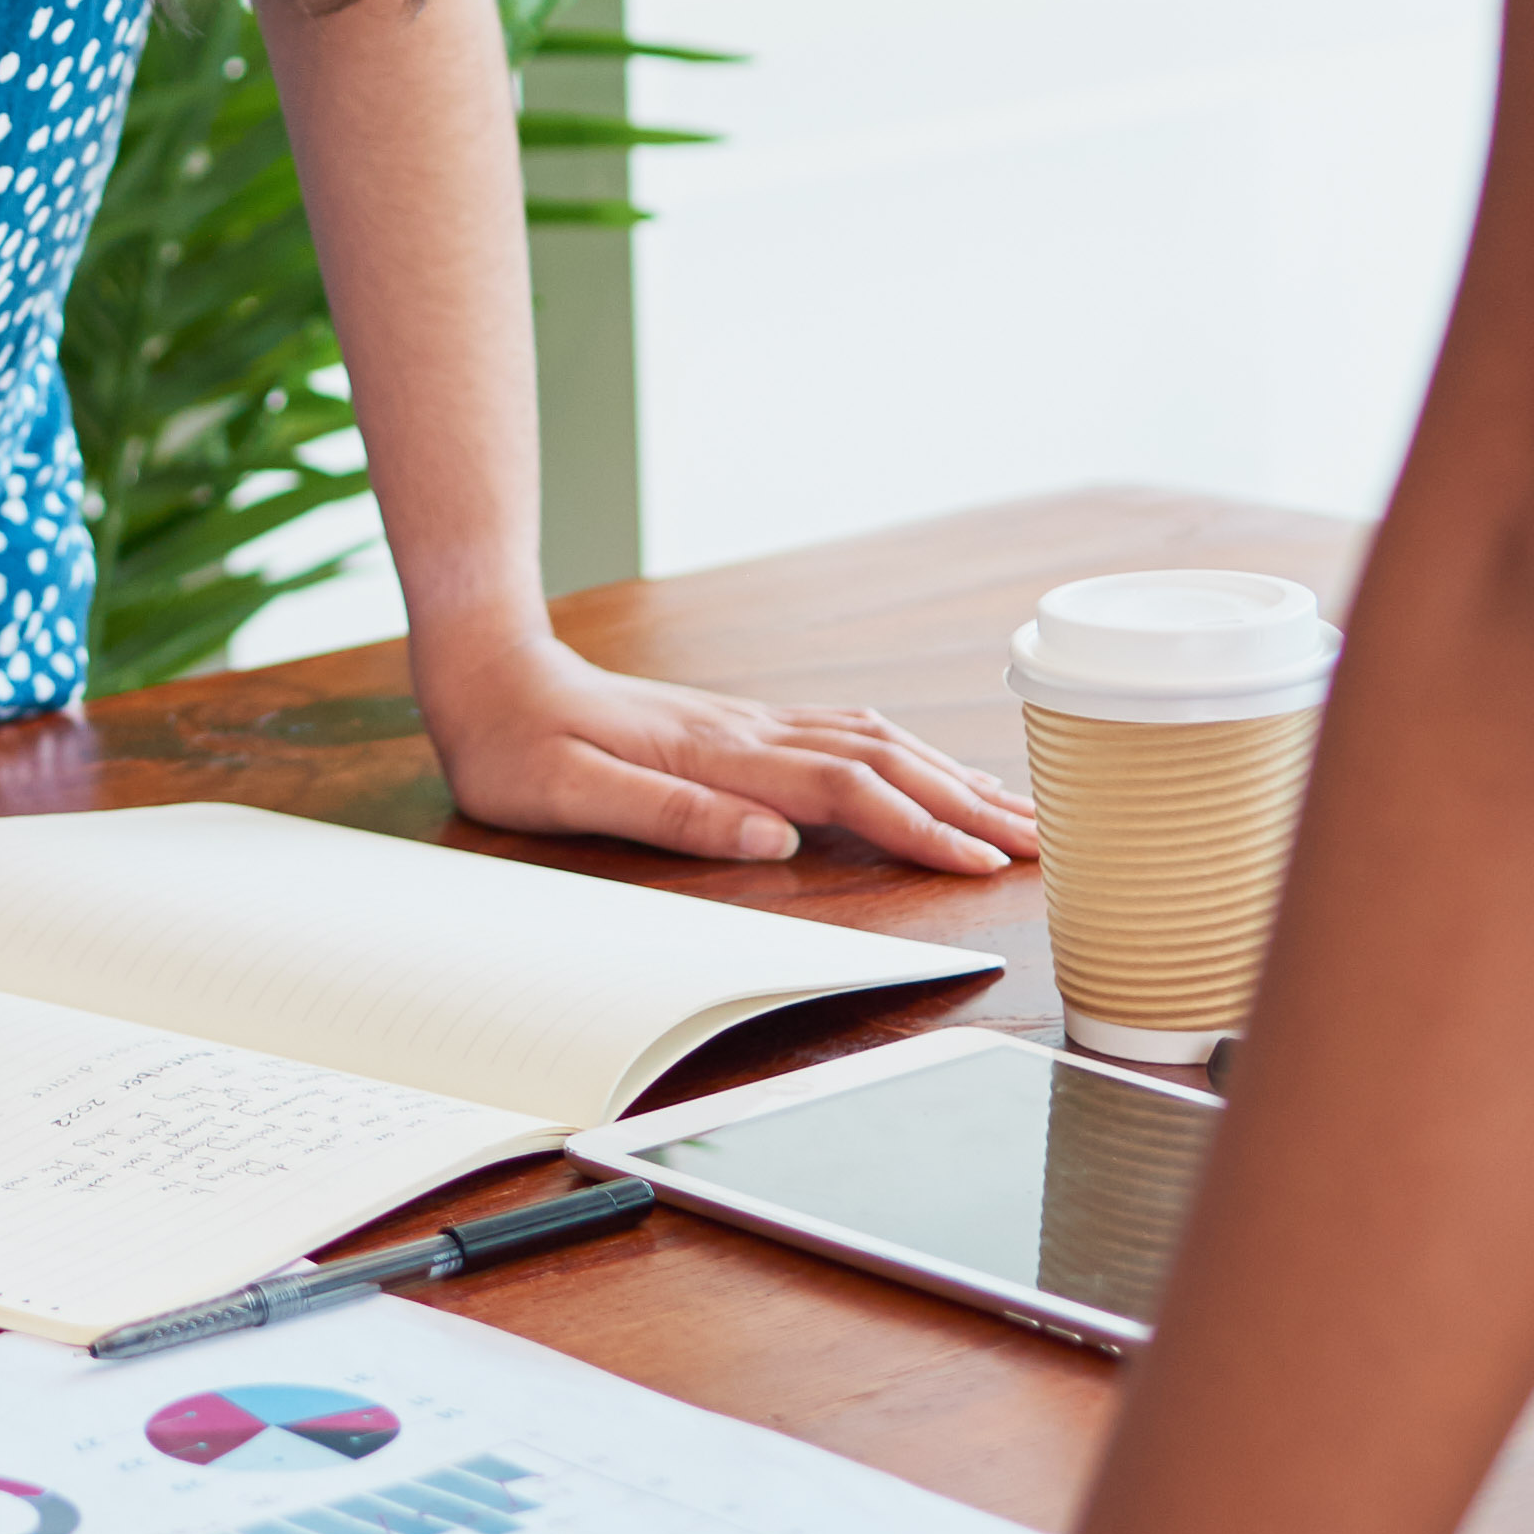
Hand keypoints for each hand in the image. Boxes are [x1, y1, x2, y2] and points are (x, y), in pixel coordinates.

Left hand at [417, 631, 1037, 877]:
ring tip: (1014, 809)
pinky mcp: (738, 723)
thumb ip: (670, 813)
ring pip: (876, 742)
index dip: (920, 828)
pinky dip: (905, 754)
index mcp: (719, 754)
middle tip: (1044, 841)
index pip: (848, 792)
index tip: (983, 864)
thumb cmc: (518, 744)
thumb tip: (772, 837)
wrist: (488, 670)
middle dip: (968, 804)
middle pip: (886, 761)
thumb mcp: (570, 792)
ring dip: (949, 776)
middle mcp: (749, 731)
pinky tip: (927, 767)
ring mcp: (749, 721)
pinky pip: (846, 735)